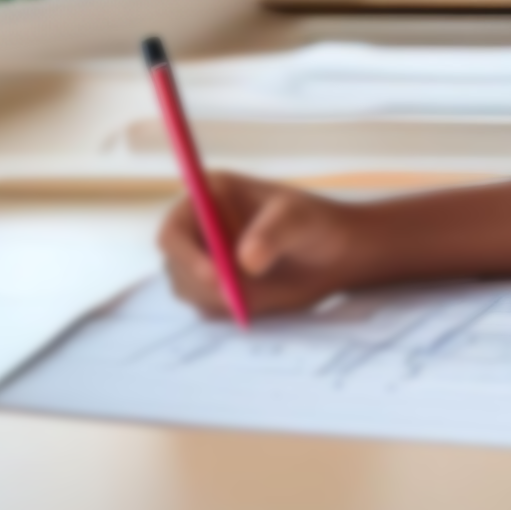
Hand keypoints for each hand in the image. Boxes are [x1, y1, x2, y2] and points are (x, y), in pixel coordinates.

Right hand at [156, 171, 371, 319]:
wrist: (336, 255)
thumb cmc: (317, 224)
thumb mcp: (299, 220)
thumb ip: (273, 234)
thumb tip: (246, 261)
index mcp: (208, 198)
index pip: (174, 230)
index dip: (186, 255)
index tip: (215, 276)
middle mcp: (199, 229)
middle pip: (176, 267)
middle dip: (204, 285)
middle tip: (240, 297)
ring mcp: (205, 260)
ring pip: (190, 292)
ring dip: (218, 300)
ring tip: (263, 290)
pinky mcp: (216, 287)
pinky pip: (209, 309)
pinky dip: (229, 311)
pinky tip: (263, 297)